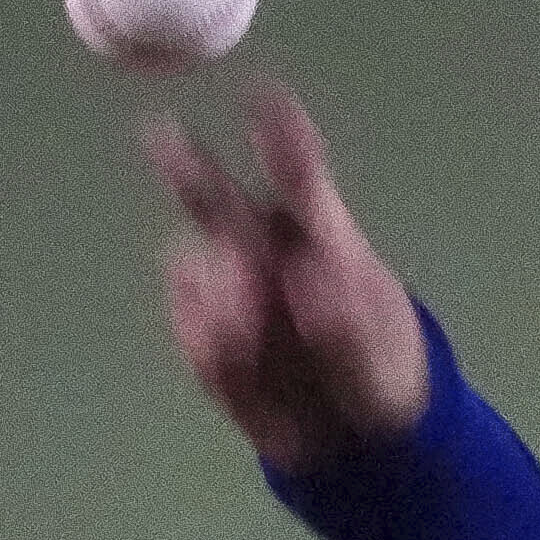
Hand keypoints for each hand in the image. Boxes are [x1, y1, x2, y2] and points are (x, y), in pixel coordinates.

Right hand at [143, 81, 430, 470]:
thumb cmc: (380, 382)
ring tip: (256, 340)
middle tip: (159, 134)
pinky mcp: (206, 334)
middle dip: (189, 167)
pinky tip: (246, 373)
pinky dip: (214, 352)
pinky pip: (193, 330)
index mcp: (323, 239)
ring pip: (199, 270)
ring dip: (221, 299)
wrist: (351, 443)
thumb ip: (348, 329)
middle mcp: (266, 252)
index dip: (282, 137)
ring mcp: (230, 291)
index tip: (266, 95)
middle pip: (219, 197)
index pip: (302, 178)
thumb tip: (309, 281)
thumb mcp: (380, 367)